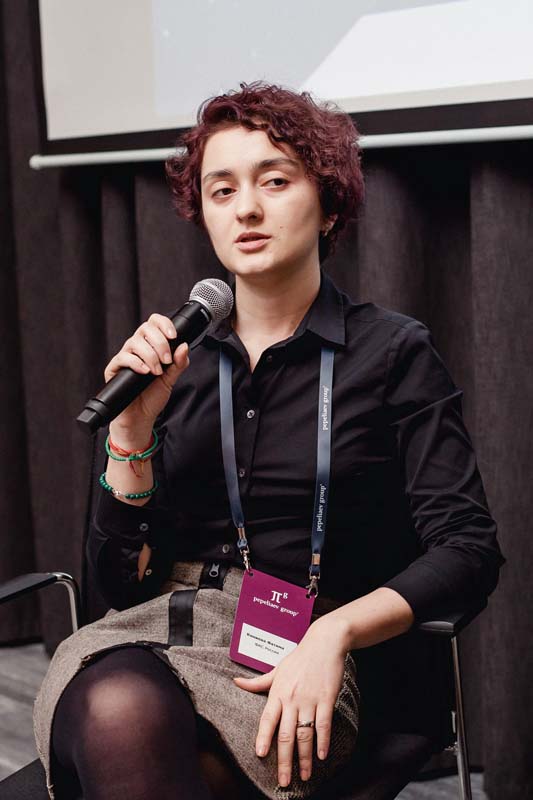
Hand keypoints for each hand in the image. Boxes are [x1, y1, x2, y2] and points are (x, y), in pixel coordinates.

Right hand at [105, 313, 189, 437]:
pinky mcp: (114, 368)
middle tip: (166, 361)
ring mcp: (125, 357)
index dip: (164, 324)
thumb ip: (179, 363)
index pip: (154, 323)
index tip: (174, 336)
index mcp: (151, 345)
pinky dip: (137, 363)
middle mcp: (137, 348)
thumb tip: (184, 346)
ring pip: (135, 342)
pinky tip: (145, 372)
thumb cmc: (153, 397)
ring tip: (157, 372)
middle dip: (160, 343)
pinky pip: (123, 357)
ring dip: (150, 355)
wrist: (140, 417)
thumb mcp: (171, 379)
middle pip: (145, 328)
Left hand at [233, 617, 349, 787]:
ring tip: (304, 776)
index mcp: (278, 692)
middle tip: (284, 781)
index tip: (261, 755)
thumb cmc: (299, 657)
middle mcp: (292, 698)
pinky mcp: (326, 699)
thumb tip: (235, 682)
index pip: (267, 719)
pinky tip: (321, 756)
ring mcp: (309, 699)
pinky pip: (323, 724)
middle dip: (285, 760)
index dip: (263, 737)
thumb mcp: (277, 668)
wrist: (324, 642)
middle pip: (286, 734)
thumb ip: (258, 682)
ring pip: (305, 734)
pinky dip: (323, 741)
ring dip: (304, 758)